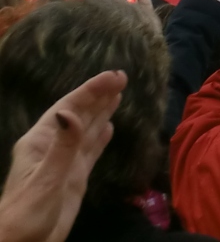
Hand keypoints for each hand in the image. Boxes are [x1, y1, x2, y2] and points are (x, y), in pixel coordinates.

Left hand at [0, 70, 125, 241]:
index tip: (114, 76)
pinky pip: (90, 151)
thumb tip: (69, 111)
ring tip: (118, 94)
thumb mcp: (45, 179)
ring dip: (101, 112)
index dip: (91, 90)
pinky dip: (100, 137)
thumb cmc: (25, 213)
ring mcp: (64, 163)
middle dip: (99, 96)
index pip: (69, 108)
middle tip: (122, 78)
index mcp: (40, 142)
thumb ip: (62, 145)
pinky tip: (109, 127)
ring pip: (86, 131)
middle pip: (79, 115)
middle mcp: (53, 148)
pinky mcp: (74, 178)